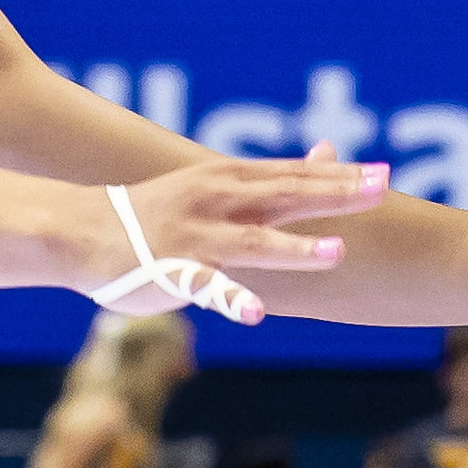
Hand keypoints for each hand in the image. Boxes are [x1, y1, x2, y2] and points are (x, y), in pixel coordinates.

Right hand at [101, 151, 391, 325]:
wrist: (83, 231)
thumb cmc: (157, 212)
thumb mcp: (214, 185)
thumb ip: (271, 179)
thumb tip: (327, 153)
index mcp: (228, 180)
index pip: (293, 174)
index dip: (339, 175)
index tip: (384, 174)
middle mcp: (216, 201)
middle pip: (285, 196)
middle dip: (334, 194)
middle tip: (380, 190)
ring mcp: (195, 236)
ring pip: (252, 241)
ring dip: (294, 249)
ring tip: (336, 253)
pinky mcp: (172, 270)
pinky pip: (206, 288)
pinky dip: (231, 298)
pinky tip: (256, 314)